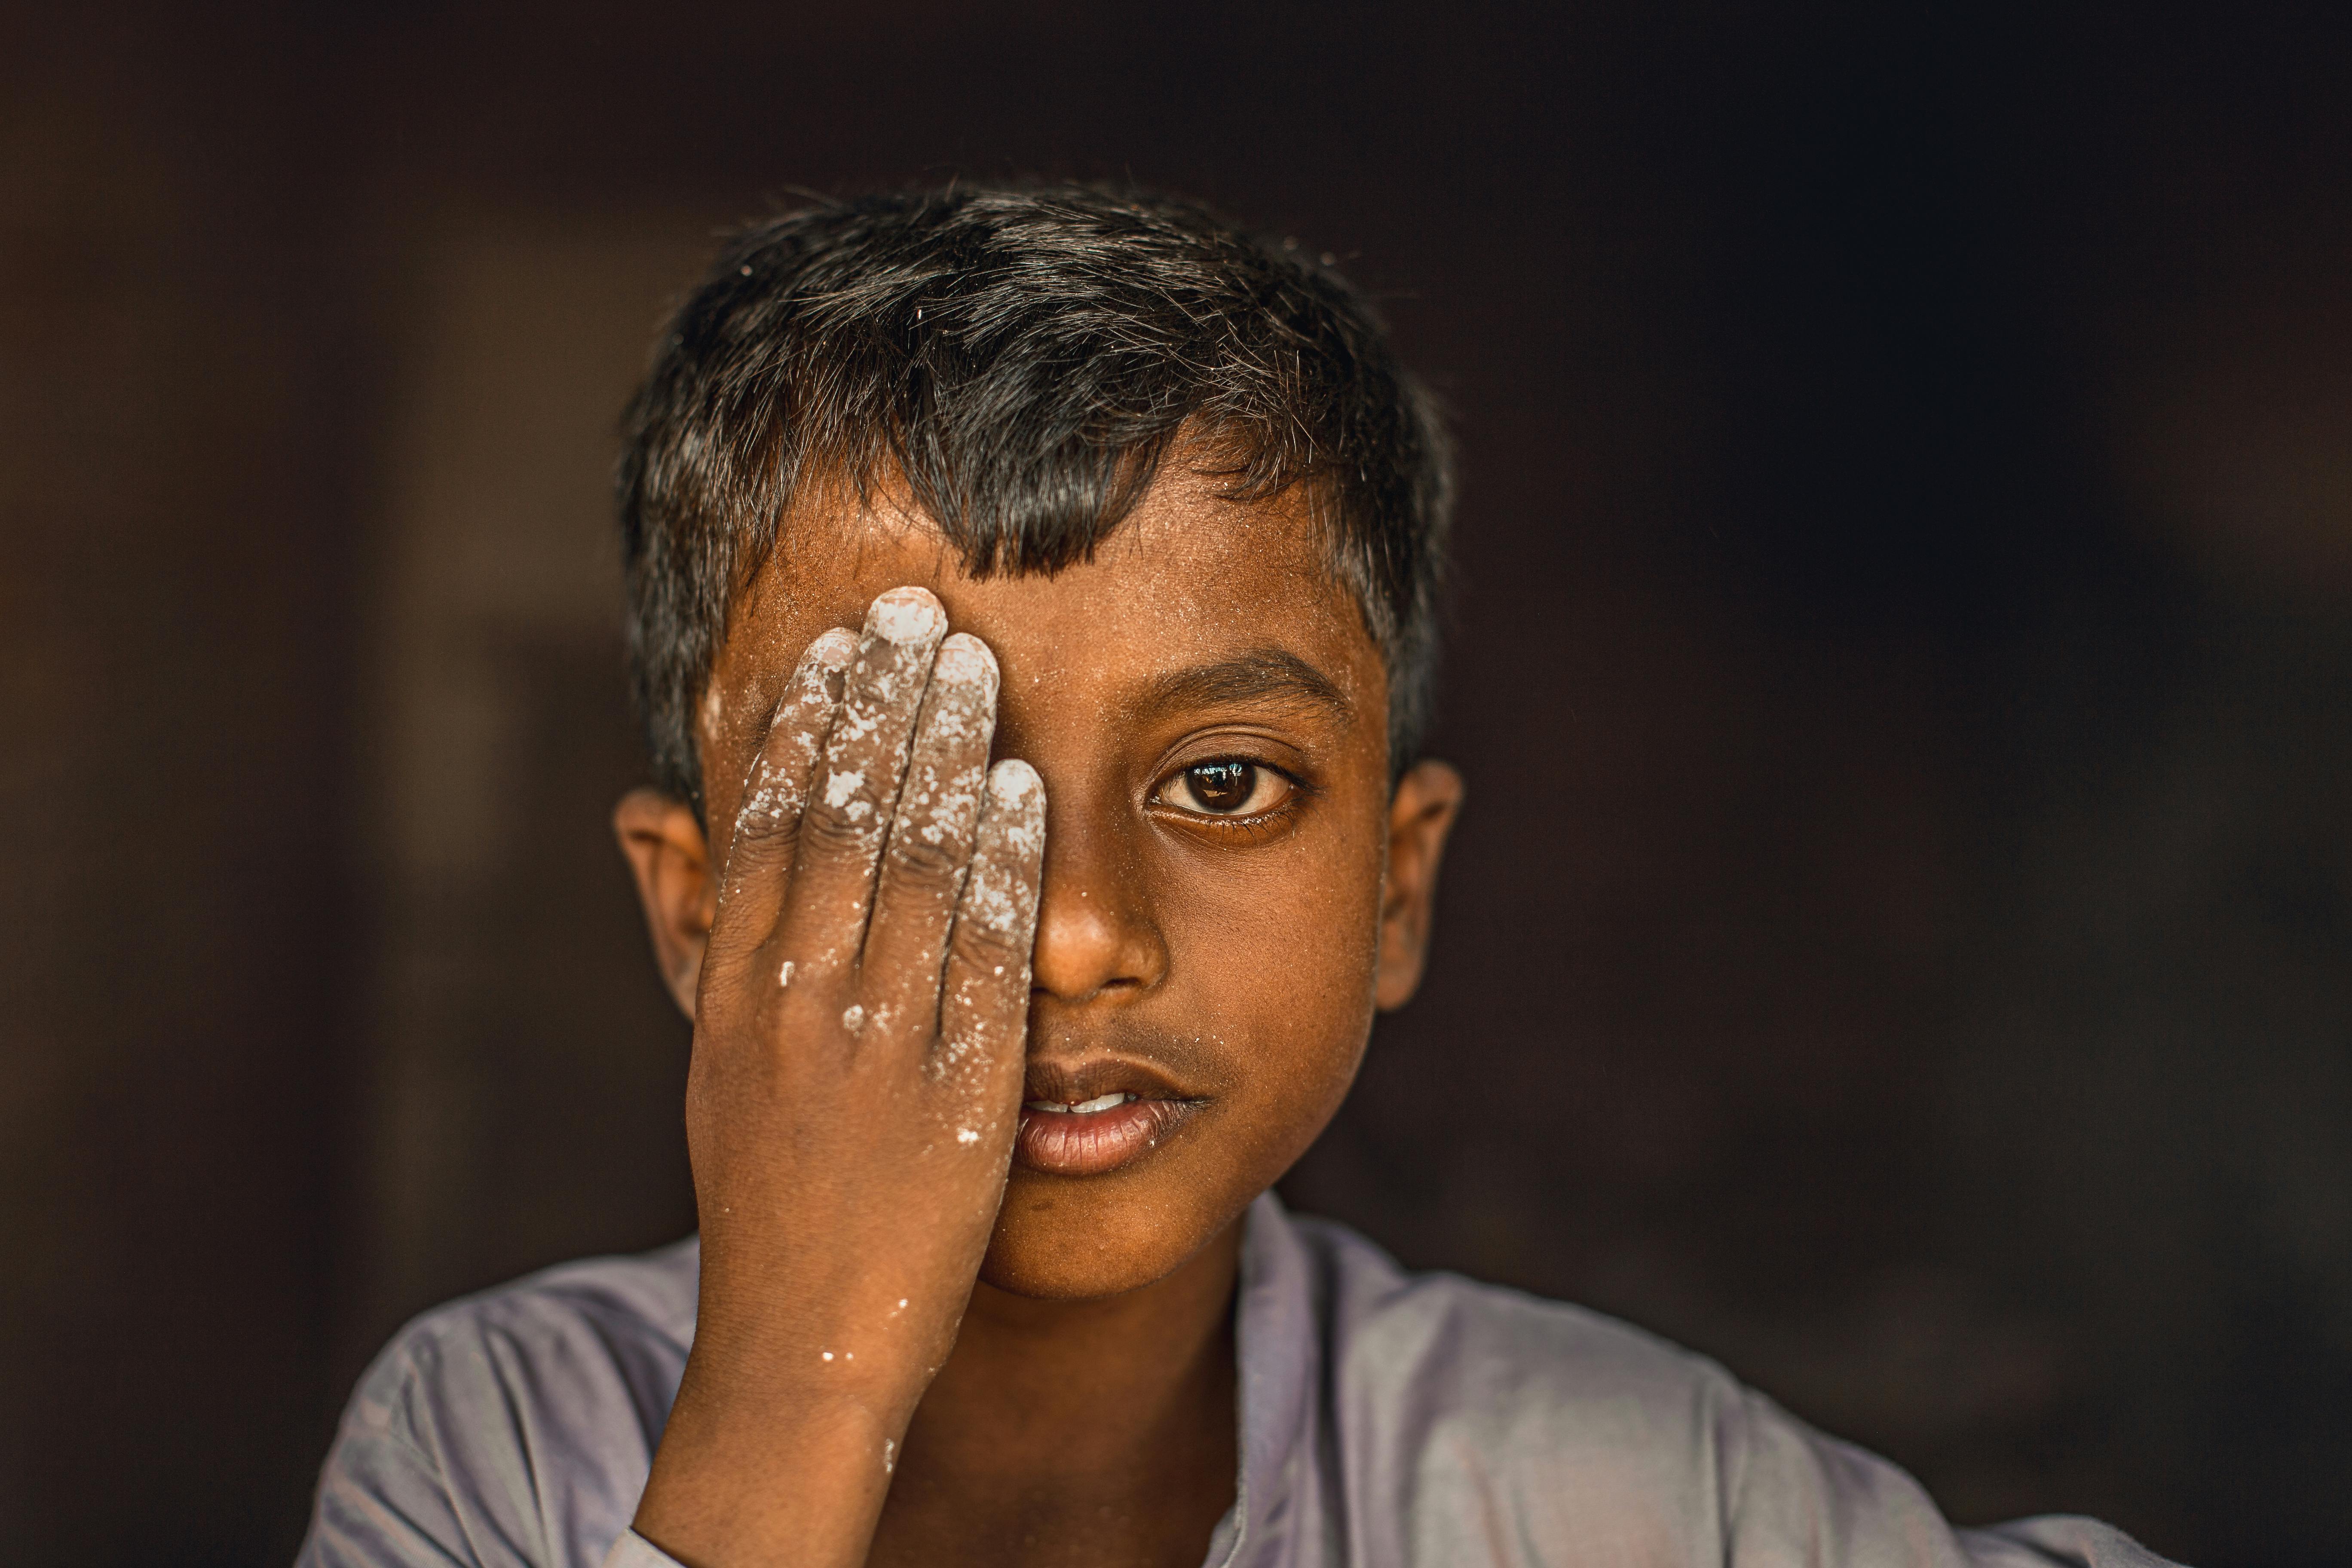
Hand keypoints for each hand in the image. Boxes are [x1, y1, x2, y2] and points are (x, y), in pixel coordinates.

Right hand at [633, 587, 1046, 1567]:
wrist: (801, 1344)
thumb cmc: (768, 1197)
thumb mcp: (714, 1062)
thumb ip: (703, 935)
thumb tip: (651, 812)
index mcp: (735, 995)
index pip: (758, 828)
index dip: (792, 723)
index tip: (822, 639)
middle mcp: (795, 1001)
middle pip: (832, 820)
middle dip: (871, 704)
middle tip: (908, 604)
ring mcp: (875, 1040)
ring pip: (903, 866)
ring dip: (938, 749)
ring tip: (967, 655)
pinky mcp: (955, 1086)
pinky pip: (977, 954)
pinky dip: (997, 861)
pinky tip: (1019, 782)